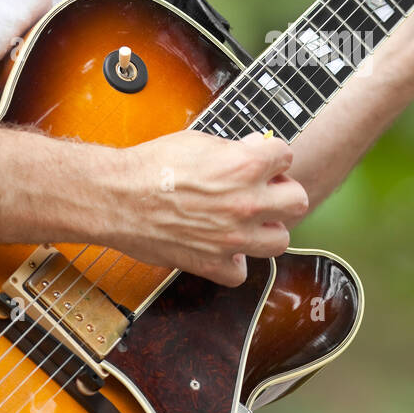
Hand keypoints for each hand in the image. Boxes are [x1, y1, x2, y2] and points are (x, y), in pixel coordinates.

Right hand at [109, 130, 309, 284]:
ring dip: (267, 230)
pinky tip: (221, 248)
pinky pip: (241, 272)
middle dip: (281, 193)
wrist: (115, 197)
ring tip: (248, 222)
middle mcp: (247, 203)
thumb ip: (233, 150)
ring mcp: (233, 237)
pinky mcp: (213, 263)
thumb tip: (252, 149)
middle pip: (297, 201)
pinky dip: (233, 262)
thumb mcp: (198, 141)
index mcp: (246, 166)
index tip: (261, 161)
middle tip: (263, 191)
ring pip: (281, 240)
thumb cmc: (150, 166)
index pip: (286, 156)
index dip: (271, 156)